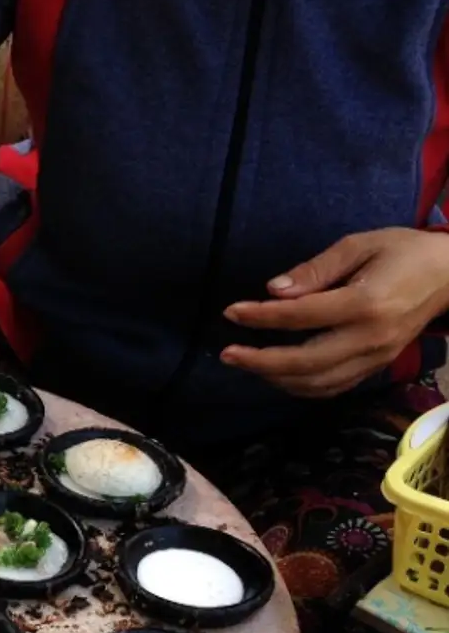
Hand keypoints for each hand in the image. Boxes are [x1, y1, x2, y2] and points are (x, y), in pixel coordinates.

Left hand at [220, 228, 448, 397]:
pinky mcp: (376, 368)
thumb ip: (316, 269)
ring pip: (316, 383)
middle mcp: (370, 338)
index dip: (262, 317)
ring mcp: (375, 358)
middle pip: (306, 362)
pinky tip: (276, 374)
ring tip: (245, 363)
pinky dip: (299, 387)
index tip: (231, 312)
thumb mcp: (360, 245)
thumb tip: (274, 290)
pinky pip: (332, 388)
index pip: (302, 316)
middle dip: (260, 361)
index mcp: (366, 303)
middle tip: (228, 353)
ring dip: (275, 378)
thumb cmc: (404, 251)